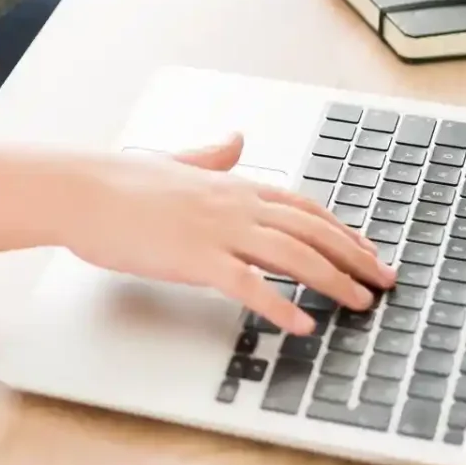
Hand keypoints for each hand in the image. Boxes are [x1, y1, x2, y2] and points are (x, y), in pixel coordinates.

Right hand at [66, 133, 390, 335]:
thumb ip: (210, 157)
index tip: (368, 250)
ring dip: (333, 281)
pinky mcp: (196, 259)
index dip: (342, 230)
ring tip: (359, 304)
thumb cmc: (121, 183)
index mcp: (232, 184)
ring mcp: (218, 231)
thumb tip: (235, 140)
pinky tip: (302, 325)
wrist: (82, 191)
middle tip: (384, 281)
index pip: (303, 207)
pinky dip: (281, 306)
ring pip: (293, 255)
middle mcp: (235, 204)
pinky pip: (250, 285)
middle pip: (311, 231)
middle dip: (354, 257)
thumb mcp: (175, 164)